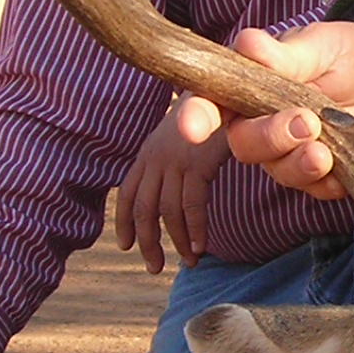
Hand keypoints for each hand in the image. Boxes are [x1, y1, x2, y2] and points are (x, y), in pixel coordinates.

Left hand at [115, 96, 231, 272]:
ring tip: (189, 261)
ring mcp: (176, 160)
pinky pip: (192, 206)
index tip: (126, 246)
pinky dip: (196, 230)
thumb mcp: (185, 130)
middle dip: (147, 243)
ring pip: (167, 213)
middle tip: (154, 267)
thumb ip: (174, 154)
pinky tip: (201, 247)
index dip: (124, 222)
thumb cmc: (213, 107)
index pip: (128, 191)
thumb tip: (173, 180)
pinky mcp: (198, 163)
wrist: (229, 84)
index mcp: (149, 150)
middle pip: (143, 209)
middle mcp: (157, 156)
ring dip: (177, 242)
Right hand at [207, 22, 353, 200]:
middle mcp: (260, 124)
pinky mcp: (320, 177)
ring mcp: (288, 154)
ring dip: (298, 163)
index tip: (193, 128)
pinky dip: (330, 179)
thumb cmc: (349, 54)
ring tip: (325, 150)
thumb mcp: (322, 44)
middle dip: (269, 138)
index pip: (210, 103)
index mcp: (248, 87)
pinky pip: (315, 189)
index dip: (195, 117)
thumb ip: (287, 53)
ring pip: (277, 171)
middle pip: (244, 144)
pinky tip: (346, 163)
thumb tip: (248, 44)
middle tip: (305, 121)